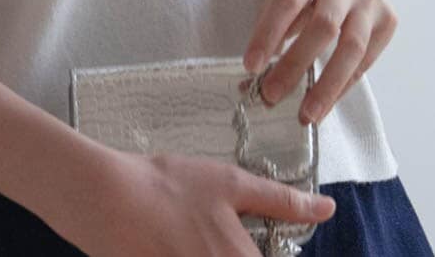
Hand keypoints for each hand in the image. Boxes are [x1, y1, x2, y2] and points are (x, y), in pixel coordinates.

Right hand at [51, 147, 335, 256]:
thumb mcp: (230, 183)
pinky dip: (187, 253)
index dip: (270, 252)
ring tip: (192, 234)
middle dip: (241, 249)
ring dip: (212, 250)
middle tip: (211, 228)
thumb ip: (281, 201)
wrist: (108, 200)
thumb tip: (326, 209)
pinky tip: (177, 243)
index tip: (253, 239)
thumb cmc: (170, 188)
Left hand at [241, 0, 397, 125]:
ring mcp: (370, 0)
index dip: (268, 33)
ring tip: (307, 114)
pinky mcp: (388, 19)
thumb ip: (273, 18)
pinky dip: (345, 83)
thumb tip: (255, 70)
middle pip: (322, 27)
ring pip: (351, 48)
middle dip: (296, 65)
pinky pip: (367, 58)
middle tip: (271, 96)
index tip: (251, 65)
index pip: (287, 0)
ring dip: (327, 86)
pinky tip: (328, 101)